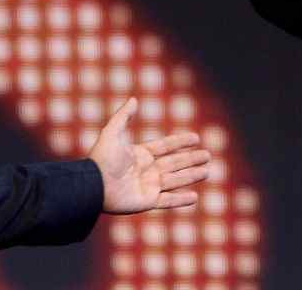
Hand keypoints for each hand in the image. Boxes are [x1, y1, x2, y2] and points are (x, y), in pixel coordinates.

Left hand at [87, 97, 210, 214]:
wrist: (93, 186)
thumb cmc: (101, 160)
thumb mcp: (111, 133)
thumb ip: (123, 117)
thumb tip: (133, 99)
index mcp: (140, 156)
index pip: (165, 147)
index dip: (180, 142)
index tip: (196, 138)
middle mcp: (146, 171)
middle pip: (175, 163)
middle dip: (191, 159)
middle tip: (207, 156)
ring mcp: (148, 187)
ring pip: (176, 180)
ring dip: (192, 176)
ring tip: (207, 171)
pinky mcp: (147, 201)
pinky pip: (168, 201)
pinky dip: (181, 200)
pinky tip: (195, 197)